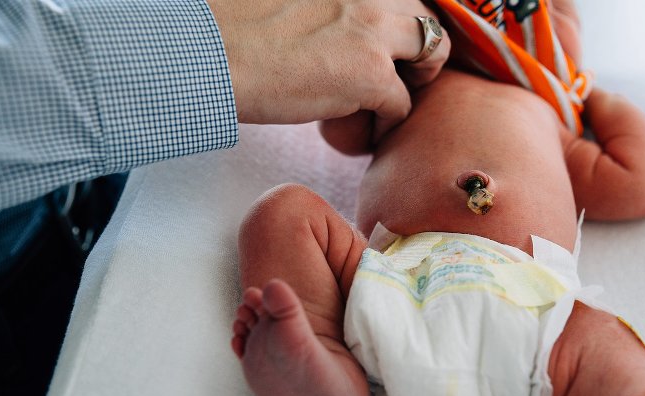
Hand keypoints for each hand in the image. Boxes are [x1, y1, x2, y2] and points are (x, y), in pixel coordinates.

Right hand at [207, 0, 449, 128]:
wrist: (212, 53)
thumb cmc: (233, 29)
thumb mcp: (293, 2)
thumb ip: (328, 10)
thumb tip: (334, 35)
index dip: (398, 26)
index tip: (386, 49)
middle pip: (426, 18)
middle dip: (420, 49)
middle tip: (399, 75)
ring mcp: (374, 33)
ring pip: (432, 54)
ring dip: (415, 82)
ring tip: (388, 103)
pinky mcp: (371, 76)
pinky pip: (402, 106)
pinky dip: (385, 124)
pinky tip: (360, 133)